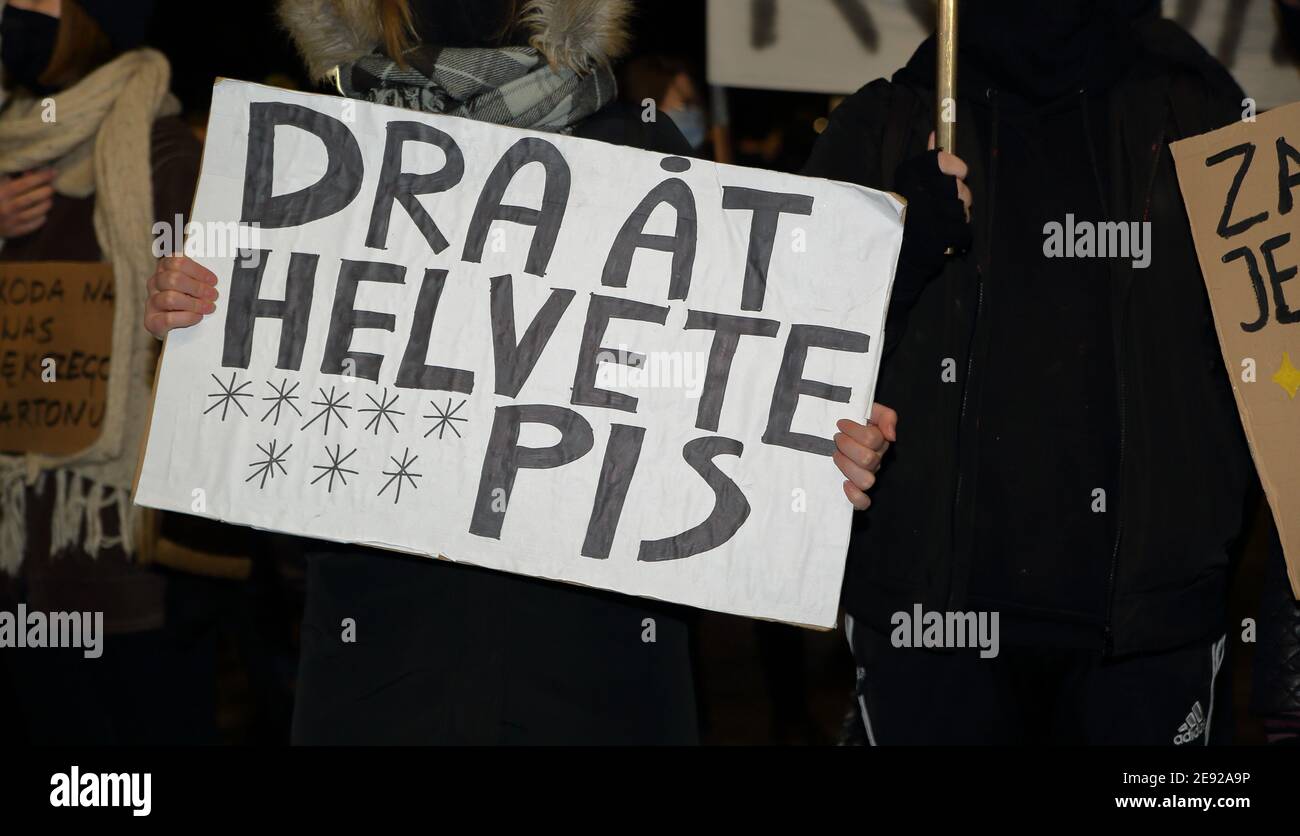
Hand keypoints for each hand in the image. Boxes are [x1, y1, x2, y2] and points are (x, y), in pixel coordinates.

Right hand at [0, 169, 55, 237]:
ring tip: (48, 199)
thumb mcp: (1, 184)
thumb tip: (34, 171)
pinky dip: (41, 218)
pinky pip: (33, 225)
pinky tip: (42, 212)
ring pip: (35, 213)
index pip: (24, 184)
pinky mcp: (14, 232)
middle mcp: (5, 208)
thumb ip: (15, 178)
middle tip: (51, 187)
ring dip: (46, 205)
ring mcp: (10, 221)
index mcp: (1, 193)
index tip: (53, 172)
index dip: (40, 177)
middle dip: (45, 191)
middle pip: (31, 199)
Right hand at [145, 255, 218, 337]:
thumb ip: (200, 276)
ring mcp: (152, 302)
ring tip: (208, 307)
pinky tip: (197, 317)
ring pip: (170, 299)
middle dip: (198, 288)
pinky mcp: (152, 321)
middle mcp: (155, 283)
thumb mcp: (193, 282)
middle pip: (173, 279)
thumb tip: (216, 275)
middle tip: (213, 295)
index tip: (213, 281)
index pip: (177, 262)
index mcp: (164, 269)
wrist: (172, 325)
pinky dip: (187, 317)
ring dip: (194, 304)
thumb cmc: (187, 300)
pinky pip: (168, 319)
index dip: (198, 271)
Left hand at [834, 402, 897, 509]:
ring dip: (846, 466)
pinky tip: (844, 484)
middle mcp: (875, 462)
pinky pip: (863, 502)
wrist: (832, 431)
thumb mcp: (869, 410)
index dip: (853, 430)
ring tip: (835, 454)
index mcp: (879, 443)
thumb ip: (886, 416)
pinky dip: (855, 496)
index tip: (840, 424)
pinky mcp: (855, 491)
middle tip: (836, 438)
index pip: (873, 439)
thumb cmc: (851, 422)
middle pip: (867, 460)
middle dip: (847, 445)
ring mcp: (865, 477)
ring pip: (865, 480)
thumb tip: (890, 435)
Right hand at [892, 133, 972, 277]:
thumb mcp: (909, 178)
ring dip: (958, 215)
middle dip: (959, 196)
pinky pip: (964, 231)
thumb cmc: (900, 209)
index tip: (956, 174)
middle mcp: (924, 195)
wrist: (893, 246)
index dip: (955, 167)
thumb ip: (929, 158)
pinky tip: (948, 233)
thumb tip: (936, 133)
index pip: (945, 161)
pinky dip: (959, 233)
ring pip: (963, 210)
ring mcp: (933, 218)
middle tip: (946, 202)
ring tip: (944, 219)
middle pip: (960, 188)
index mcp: (915, 177)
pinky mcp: (940, 240)